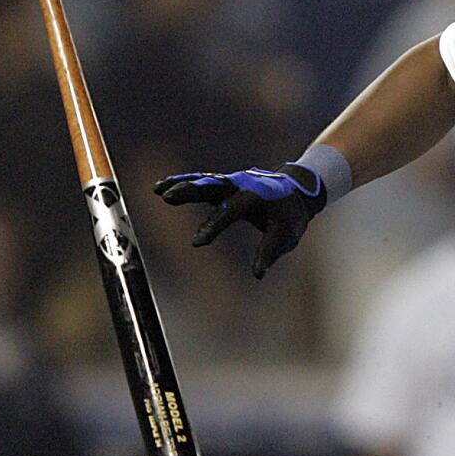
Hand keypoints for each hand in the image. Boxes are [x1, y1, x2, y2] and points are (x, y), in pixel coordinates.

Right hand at [154, 165, 325, 278]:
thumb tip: (258, 274)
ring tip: (158, 190)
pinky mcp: (224, 185)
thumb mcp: (287, 234)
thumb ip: (270, 251)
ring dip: (180, 184)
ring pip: (203, 181)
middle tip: (168, 197)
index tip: (197, 243)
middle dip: (190, 191)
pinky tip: (162, 188)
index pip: (231, 211)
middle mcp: (241, 185)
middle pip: (212, 186)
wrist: (296, 191)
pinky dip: (183, 183)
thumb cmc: (290, 215)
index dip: (214, 226)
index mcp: (257, 196)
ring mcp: (231, 182)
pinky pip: (201, 182)